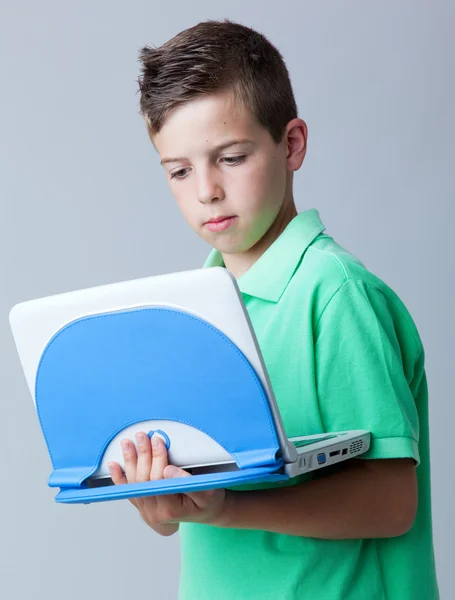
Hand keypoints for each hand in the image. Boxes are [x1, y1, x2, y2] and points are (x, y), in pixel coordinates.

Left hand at [108, 432, 226, 535]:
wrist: (207, 512)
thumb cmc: (209, 501)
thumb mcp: (208, 491)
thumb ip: (187, 482)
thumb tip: (167, 470)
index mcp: (170, 510)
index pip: (158, 480)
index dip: (157, 458)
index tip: (158, 440)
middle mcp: (154, 514)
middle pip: (143, 480)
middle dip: (142, 455)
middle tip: (142, 436)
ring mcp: (146, 512)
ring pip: (133, 484)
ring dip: (129, 461)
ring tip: (127, 443)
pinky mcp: (143, 507)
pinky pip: (128, 491)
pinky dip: (119, 477)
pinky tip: (114, 465)